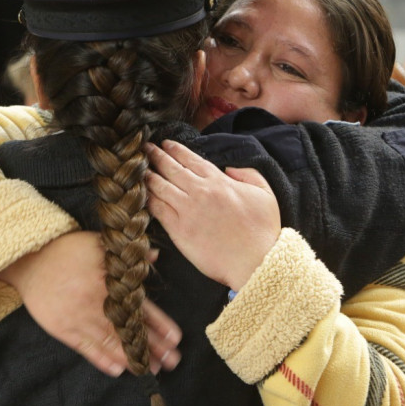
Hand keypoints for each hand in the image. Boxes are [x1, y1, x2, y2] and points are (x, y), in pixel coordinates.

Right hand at [0, 231, 181, 375]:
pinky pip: (85, 349)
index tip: (176, 339)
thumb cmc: (66, 250)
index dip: (159, 324)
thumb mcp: (97, 244)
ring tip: (150, 370)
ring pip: (110, 344)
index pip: (140, 307)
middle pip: (129, 330)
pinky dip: (101, 360)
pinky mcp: (63, 330)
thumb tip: (153, 256)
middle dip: (152, 347)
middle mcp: (96, 304)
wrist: (29, 261)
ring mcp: (79, 319)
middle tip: (172, 362)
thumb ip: (125, 253)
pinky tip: (117, 370)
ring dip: (131, 358)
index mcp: (108, 283)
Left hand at [145, 140, 280, 290]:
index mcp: (219, 182)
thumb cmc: (264, 230)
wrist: (257, 261)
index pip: (191, 160)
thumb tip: (229, 168)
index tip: (165, 144)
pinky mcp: (179, 231)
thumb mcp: (264, 193)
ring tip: (139, 169)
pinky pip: (158, 210)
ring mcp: (187, 211)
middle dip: (156, 156)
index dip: (176, 150)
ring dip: (148, 176)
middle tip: (145, 149)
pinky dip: (148, 200)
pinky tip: (141, 195)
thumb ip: (247, 174)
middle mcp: (200, 192)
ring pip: (160, 187)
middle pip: (171, 169)